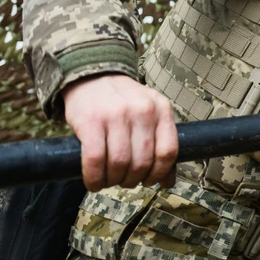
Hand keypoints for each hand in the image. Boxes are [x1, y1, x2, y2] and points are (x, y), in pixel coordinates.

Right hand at [62, 73, 177, 191]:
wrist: (93, 77)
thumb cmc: (124, 103)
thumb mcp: (150, 114)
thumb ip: (160, 143)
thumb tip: (168, 182)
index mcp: (162, 108)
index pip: (168, 151)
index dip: (159, 173)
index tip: (149, 181)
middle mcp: (142, 110)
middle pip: (142, 161)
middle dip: (133, 180)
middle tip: (124, 181)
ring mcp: (116, 114)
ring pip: (119, 163)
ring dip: (113, 181)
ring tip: (109, 180)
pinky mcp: (91, 121)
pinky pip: (94, 159)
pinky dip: (94, 178)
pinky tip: (94, 181)